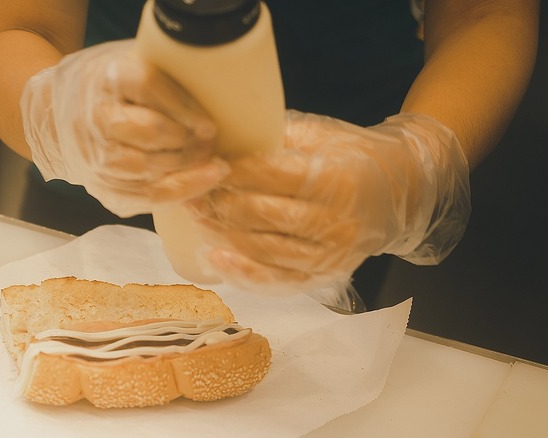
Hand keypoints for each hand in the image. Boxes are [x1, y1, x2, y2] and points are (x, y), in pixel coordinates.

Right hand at [20, 40, 228, 216]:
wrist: (56, 112)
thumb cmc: (110, 84)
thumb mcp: (132, 61)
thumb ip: (166, 73)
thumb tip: (223, 87)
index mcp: (107, 76)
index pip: (147, 86)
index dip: (184, 108)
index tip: (210, 124)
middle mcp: (95, 115)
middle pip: (149, 132)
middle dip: (188, 143)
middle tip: (213, 145)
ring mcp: (93, 153)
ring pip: (145, 170)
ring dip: (185, 171)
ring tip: (213, 167)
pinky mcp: (99, 183)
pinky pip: (141, 196)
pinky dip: (175, 193)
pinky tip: (199, 184)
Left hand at [187, 110, 470, 290]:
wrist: (398, 193)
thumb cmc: (351, 156)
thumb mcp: (322, 135)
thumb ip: (277, 138)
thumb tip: (223, 139)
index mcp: (339, 180)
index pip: (276, 176)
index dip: (236, 171)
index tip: (207, 162)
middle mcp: (338, 223)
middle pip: (266, 215)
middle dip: (221, 203)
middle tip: (190, 190)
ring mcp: (332, 255)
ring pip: (267, 249)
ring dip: (224, 234)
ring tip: (195, 217)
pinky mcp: (325, 277)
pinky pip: (279, 281)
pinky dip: (245, 273)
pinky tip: (216, 258)